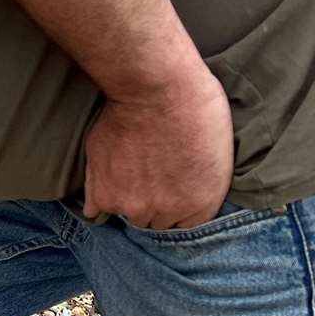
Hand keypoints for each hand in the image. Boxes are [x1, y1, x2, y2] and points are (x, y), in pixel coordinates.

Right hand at [82, 71, 233, 229]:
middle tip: (149, 171)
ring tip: (127, 167)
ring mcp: (131, 205)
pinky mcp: (101, 194)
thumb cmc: (194, 106)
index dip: (177, 204)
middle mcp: (165, 213)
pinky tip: (105, 179)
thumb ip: (200, 184)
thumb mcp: (219, 151)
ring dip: (125, 197)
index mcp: (201, 204)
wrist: (156, 89)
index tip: (171, 187)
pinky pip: (95, 210)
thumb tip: (184, 191)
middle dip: (152, 202)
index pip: (186, 225)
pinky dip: (98, 198)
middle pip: (154, 221)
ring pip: (127, 213)